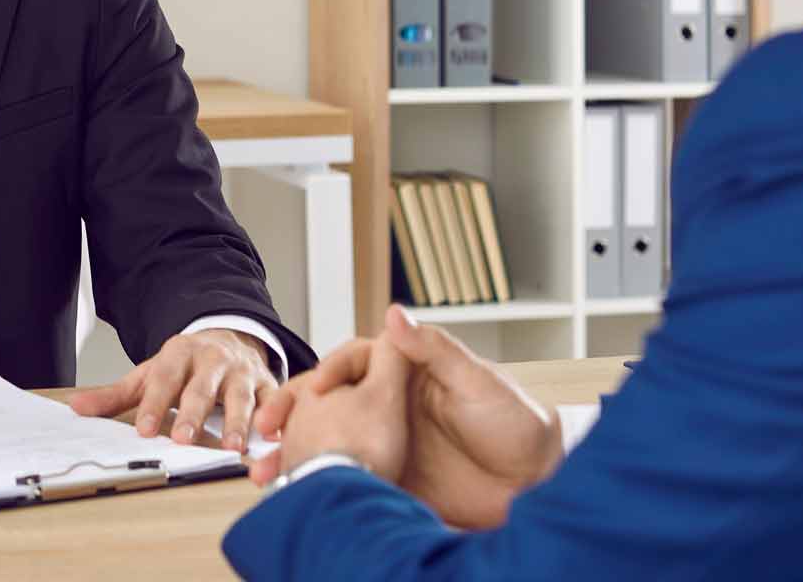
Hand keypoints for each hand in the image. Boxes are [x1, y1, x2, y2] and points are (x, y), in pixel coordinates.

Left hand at [69, 329, 277, 451]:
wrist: (229, 337)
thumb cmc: (185, 365)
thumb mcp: (150, 373)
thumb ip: (116, 395)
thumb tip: (76, 408)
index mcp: (180, 352)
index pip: (164, 378)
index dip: (155, 404)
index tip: (146, 430)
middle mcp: (213, 359)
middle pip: (202, 387)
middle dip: (195, 413)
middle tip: (186, 439)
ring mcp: (242, 371)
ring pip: (241, 396)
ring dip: (238, 421)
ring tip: (232, 446)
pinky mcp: (266, 383)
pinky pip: (273, 401)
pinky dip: (275, 418)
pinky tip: (271, 440)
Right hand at [254, 307, 561, 528]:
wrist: (536, 484)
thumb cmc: (515, 423)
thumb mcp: (476, 382)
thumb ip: (434, 349)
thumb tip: (393, 310)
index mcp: (406, 373)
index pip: (352, 362)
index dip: (328, 373)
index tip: (314, 390)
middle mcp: (389, 404)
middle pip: (327, 401)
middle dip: (291, 411)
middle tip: (266, 428)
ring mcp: (386, 440)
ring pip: (328, 439)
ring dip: (295, 451)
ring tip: (265, 470)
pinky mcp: (389, 475)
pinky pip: (347, 474)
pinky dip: (318, 482)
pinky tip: (295, 492)